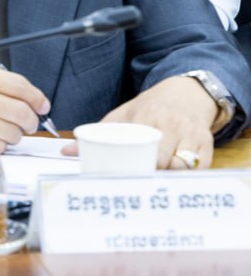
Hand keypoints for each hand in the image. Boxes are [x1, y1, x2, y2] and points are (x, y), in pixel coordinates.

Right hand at [0, 67, 50, 150]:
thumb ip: (0, 84)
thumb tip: (34, 100)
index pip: (20, 86)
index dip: (37, 98)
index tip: (42, 106)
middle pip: (21, 112)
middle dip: (31, 121)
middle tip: (28, 123)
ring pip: (13, 133)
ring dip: (14, 135)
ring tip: (2, 129)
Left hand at [60, 75, 216, 168]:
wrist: (186, 94)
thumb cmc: (150, 108)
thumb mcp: (123, 114)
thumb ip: (98, 133)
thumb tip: (68, 151)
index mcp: (148, 116)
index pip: (140, 144)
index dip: (133, 164)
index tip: (120, 177)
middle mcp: (172, 125)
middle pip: (162, 159)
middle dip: (150, 173)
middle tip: (136, 181)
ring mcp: (192, 135)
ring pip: (182, 166)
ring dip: (168, 176)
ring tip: (155, 178)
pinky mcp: (207, 145)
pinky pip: (199, 168)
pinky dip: (187, 175)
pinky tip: (175, 176)